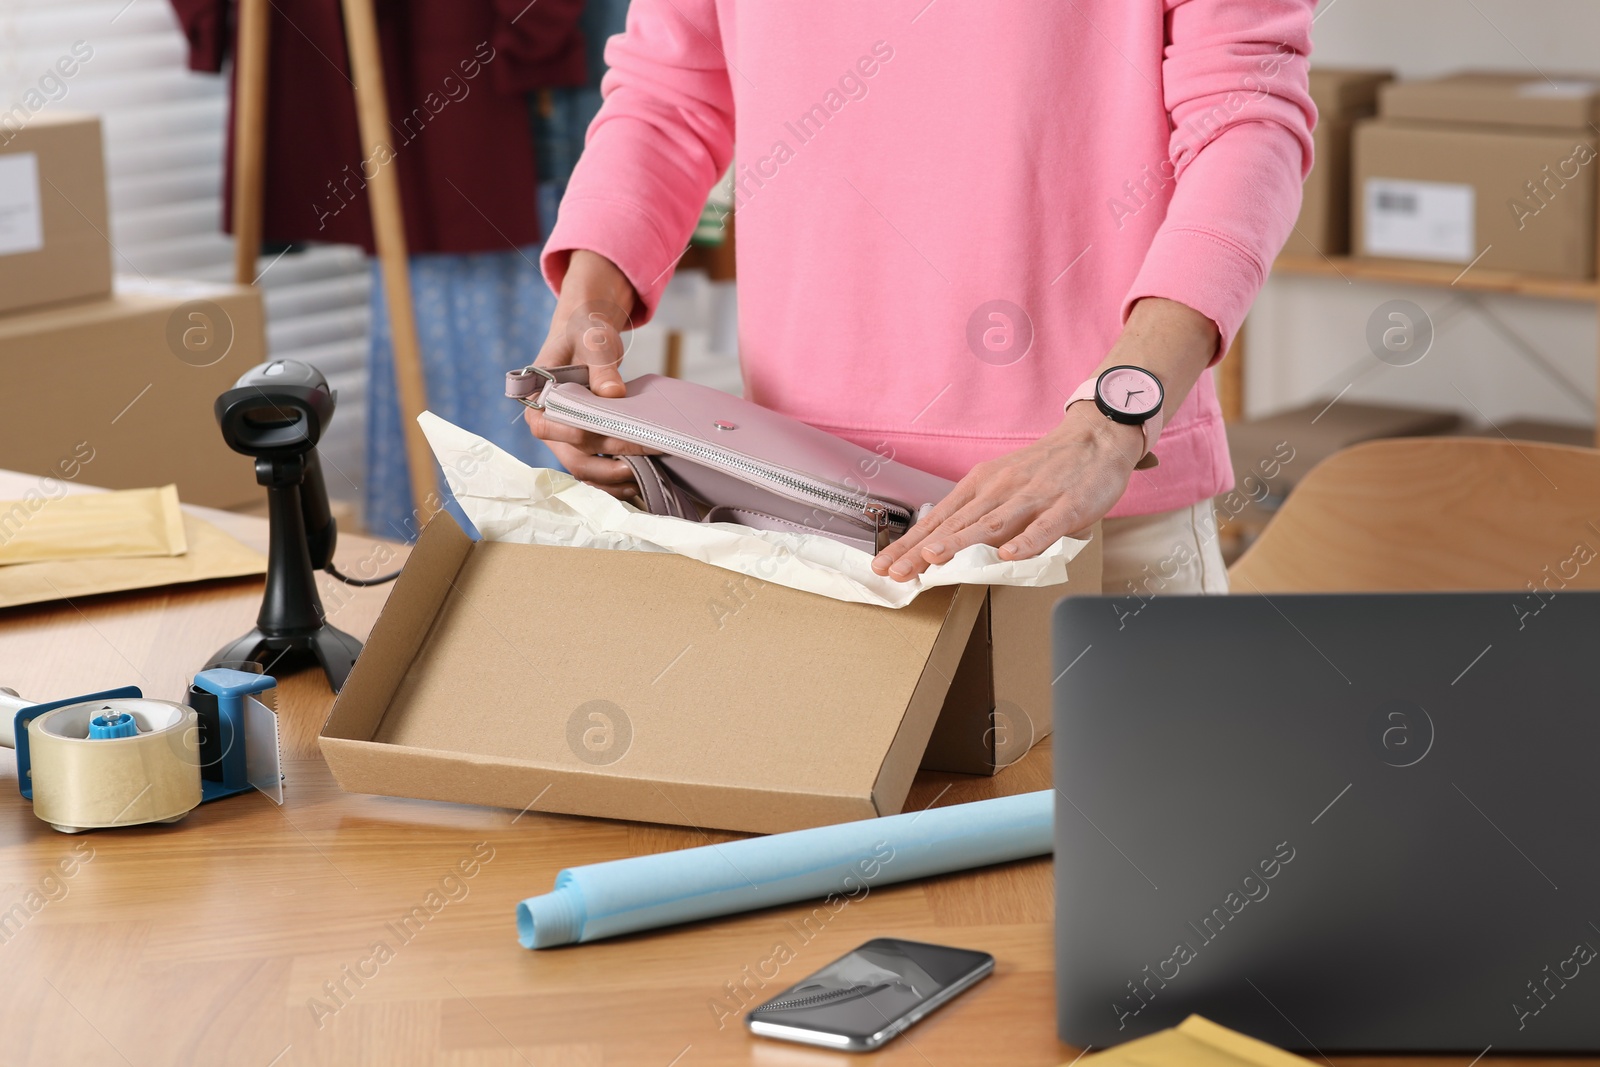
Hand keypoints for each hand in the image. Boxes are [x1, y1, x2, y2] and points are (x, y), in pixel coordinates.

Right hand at [523, 251, 651, 498]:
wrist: (586, 336)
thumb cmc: (585, 334)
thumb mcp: (593, 341)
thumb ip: (602, 365)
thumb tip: (613, 394)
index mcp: (537, 398)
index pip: (558, 428)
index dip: (591, 437)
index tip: (627, 439)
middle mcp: (546, 425)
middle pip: (574, 458)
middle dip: (610, 466)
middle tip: (646, 463)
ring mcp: (561, 439)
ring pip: (583, 471)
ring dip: (612, 481)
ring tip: (644, 479)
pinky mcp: (578, 445)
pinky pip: (593, 470)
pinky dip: (613, 480)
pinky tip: (637, 480)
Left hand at [871, 404, 1144, 580]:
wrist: (1096, 437)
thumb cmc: (1045, 469)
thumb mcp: (1003, 486)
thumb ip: (979, 516)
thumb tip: (944, 546)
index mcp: (981, 486)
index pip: (938, 520)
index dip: (910, 544)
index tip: (884, 565)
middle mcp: (1000, 489)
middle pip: (956, 524)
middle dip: (921, 550)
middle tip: (895, 571)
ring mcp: (1034, 496)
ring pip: (992, 523)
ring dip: (961, 541)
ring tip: (934, 558)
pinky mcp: (1067, 505)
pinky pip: (1045, 526)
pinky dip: (1026, 541)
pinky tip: (1008, 555)